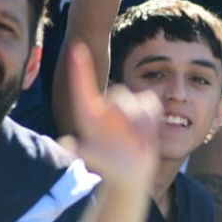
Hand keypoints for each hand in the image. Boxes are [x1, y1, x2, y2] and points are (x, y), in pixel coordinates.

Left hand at [62, 44, 161, 189]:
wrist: (130, 173)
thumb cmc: (110, 168)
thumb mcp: (97, 161)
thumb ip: (85, 151)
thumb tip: (68, 143)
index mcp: (90, 115)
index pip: (83, 86)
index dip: (80, 67)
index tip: (76, 47)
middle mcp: (105, 108)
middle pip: (120, 95)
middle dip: (129, 115)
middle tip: (131, 138)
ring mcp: (124, 108)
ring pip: (138, 101)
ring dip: (143, 122)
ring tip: (140, 141)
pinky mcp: (141, 111)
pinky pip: (151, 103)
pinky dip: (153, 118)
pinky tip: (148, 135)